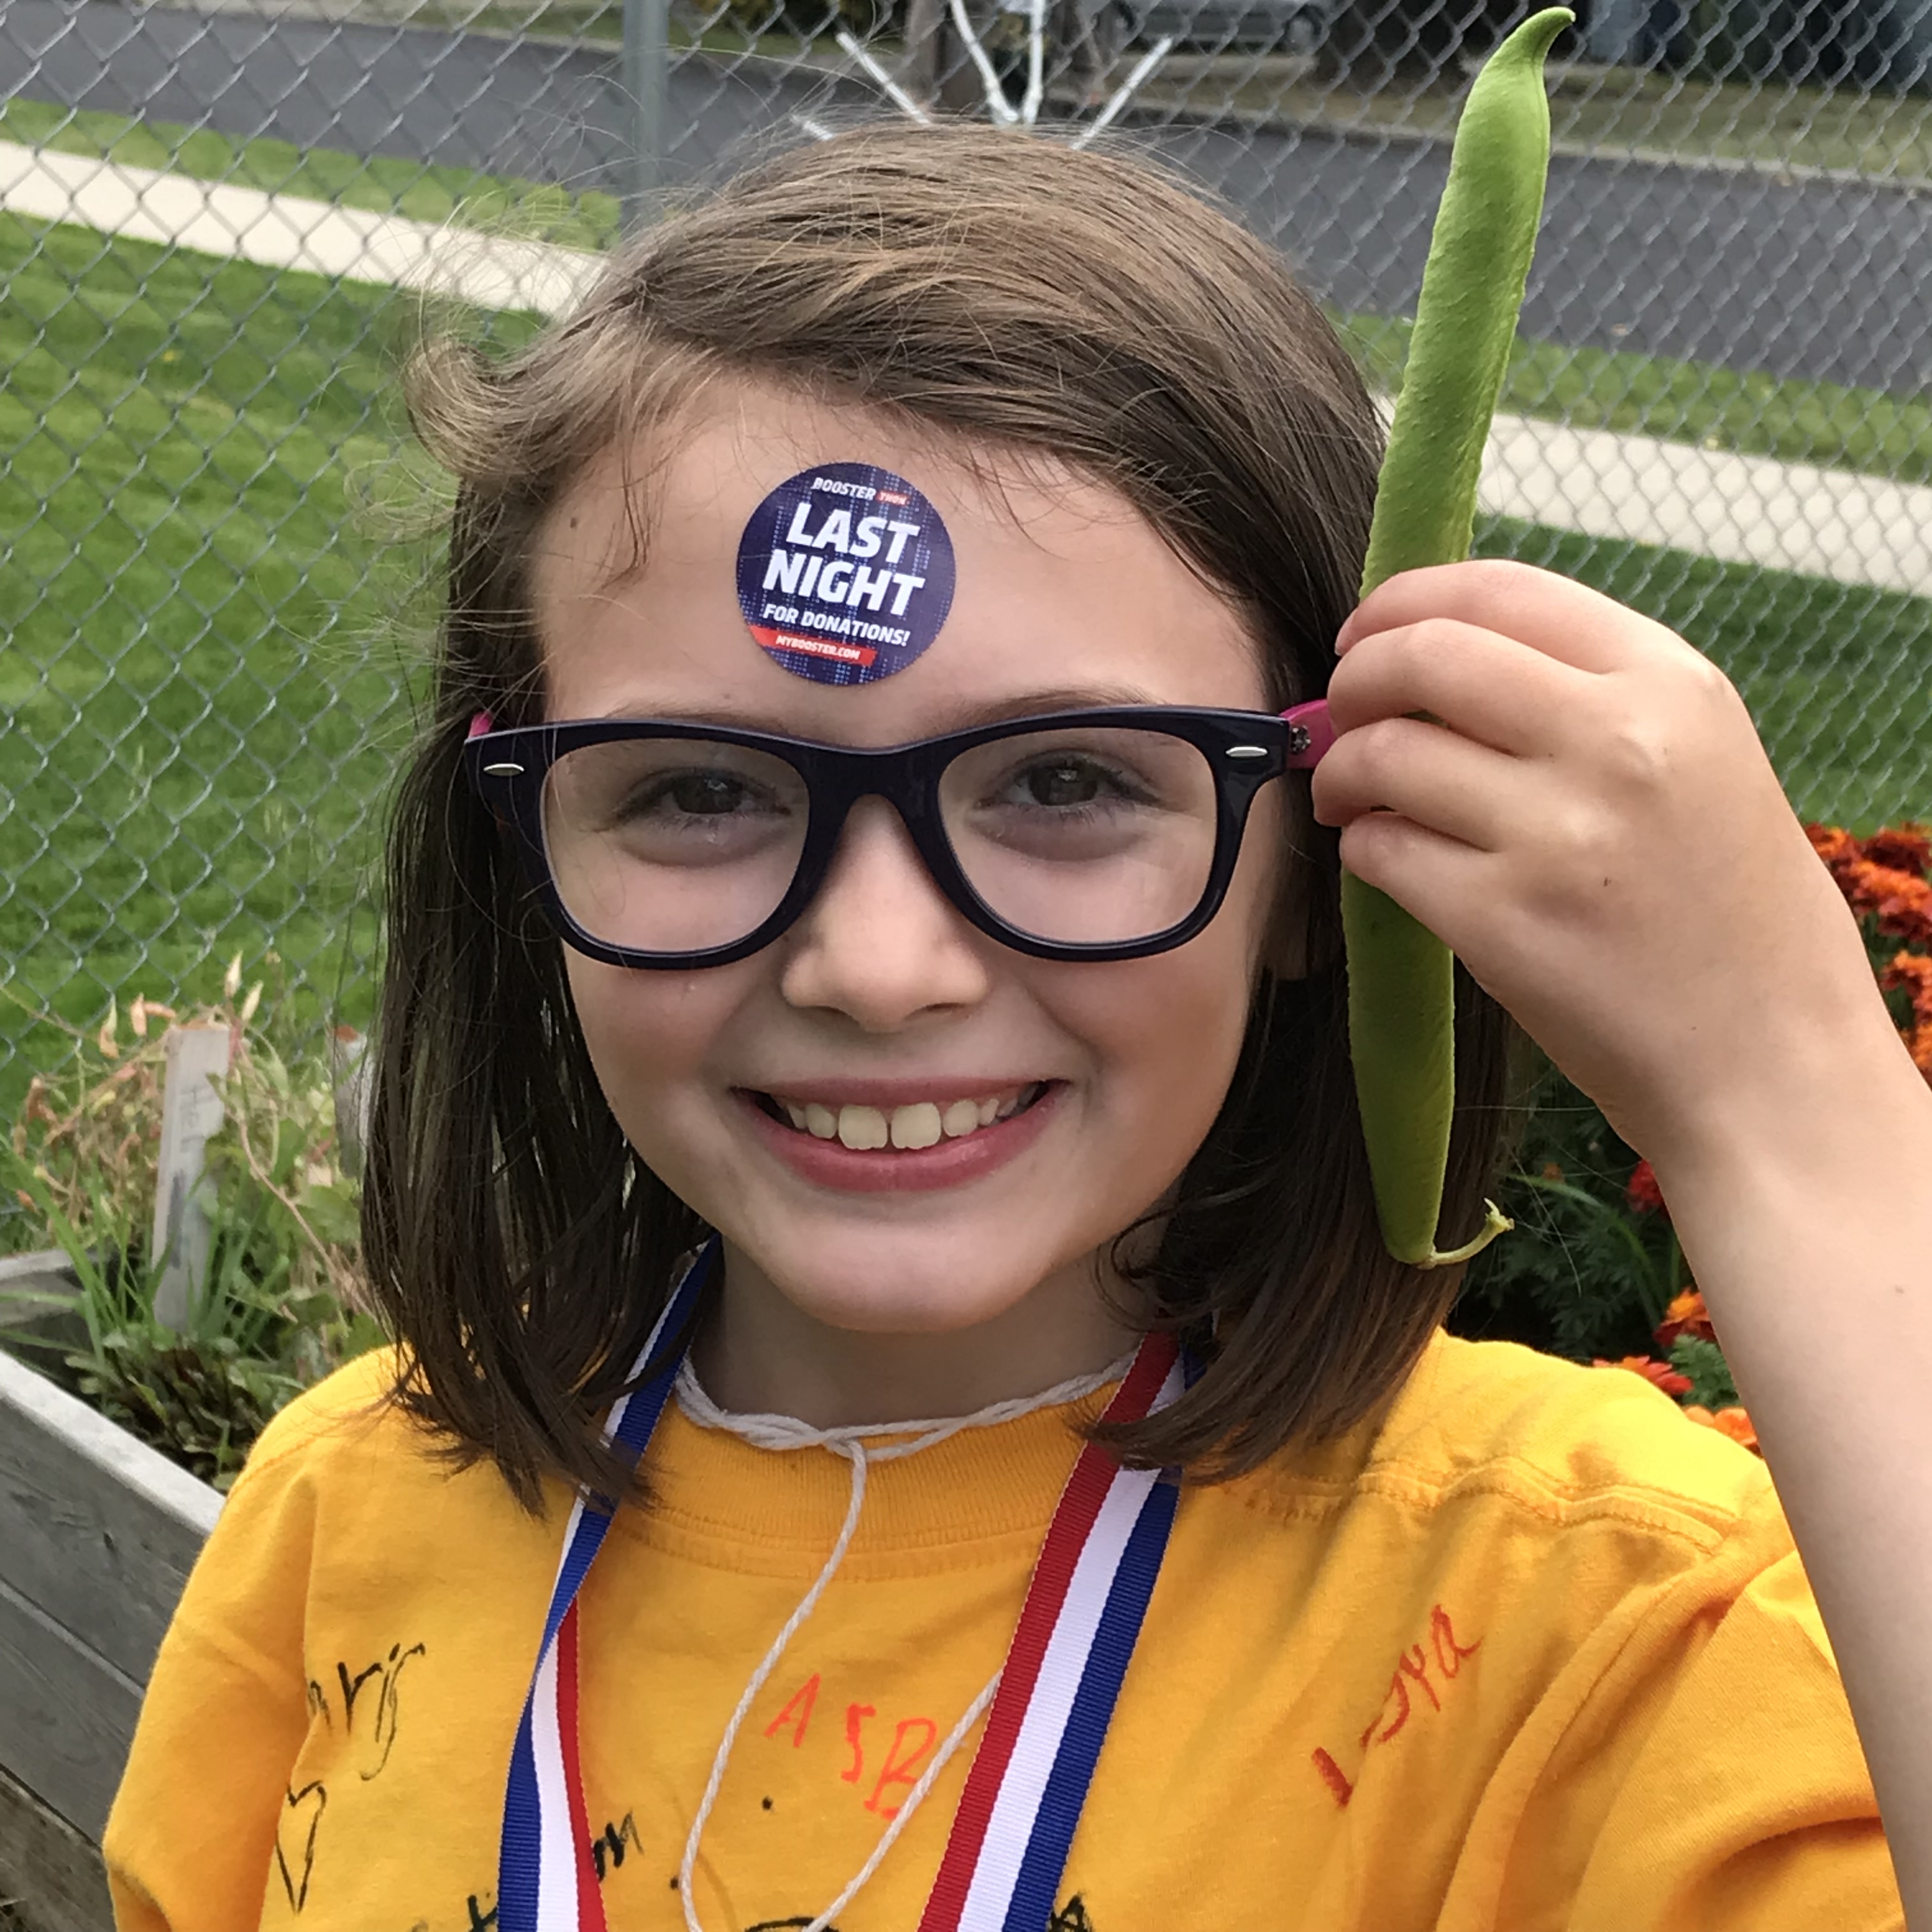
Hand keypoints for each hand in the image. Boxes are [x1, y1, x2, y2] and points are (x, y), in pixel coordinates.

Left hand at [1310, 558, 1891, 1164]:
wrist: (1770, 1062)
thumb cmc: (1734, 914)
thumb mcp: (1702, 760)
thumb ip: (1592, 697)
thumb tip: (1443, 658)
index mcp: (1671, 683)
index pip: (1503, 590)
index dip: (1405, 600)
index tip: (1366, 633)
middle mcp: (1615, 740)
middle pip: (1425, 657)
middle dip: (1356, 678)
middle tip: (1338, 712)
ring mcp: (1554, 833)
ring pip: (1384, 755)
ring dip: (1341, 771)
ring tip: (1349, 798)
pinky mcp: (1499, 921)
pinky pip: (1381, 853)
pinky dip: (1361, 849)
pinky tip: (1386, 861)